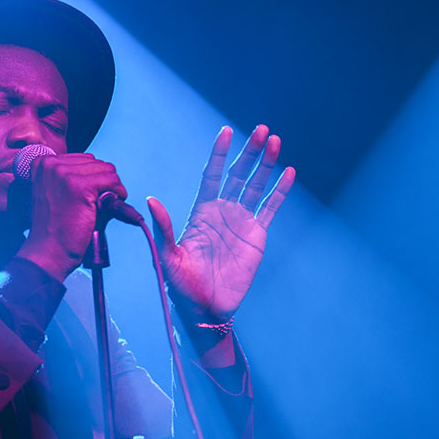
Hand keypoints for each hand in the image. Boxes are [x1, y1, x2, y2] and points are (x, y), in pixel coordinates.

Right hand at [17, 153, 126, 281]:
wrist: (48, 251)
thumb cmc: (53, 228)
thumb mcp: (52, 193)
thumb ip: (68, 178)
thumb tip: (102, 171)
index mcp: (42, 163)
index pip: (82, 160)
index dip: (92, 177)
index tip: (93, 194)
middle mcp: (51, 165)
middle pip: (95, 162)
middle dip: (102, 181)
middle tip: (100, 201)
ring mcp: (64, 174)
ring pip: (106, 169)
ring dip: (111, 186)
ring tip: (104, 204)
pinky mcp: (80, 186)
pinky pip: (111, 179)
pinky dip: (117, 192)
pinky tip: (111, 204)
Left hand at [146, 125, 294, 322]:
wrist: (205, 308)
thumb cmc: (181, 284)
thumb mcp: (167, 256)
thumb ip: (163, 227)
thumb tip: (150, 199)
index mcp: (200, 211)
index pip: (212, 175)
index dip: (219, 154)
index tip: (226, 132)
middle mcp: (222, 211)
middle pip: (238, 174)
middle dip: (249, 152)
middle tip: (262, 130)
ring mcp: (241, 221)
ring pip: (256, 186)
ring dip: (266, 164)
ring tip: (275, 141)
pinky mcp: (257, 235)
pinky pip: (270, 208)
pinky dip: (279, 191)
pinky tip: (288, 173)